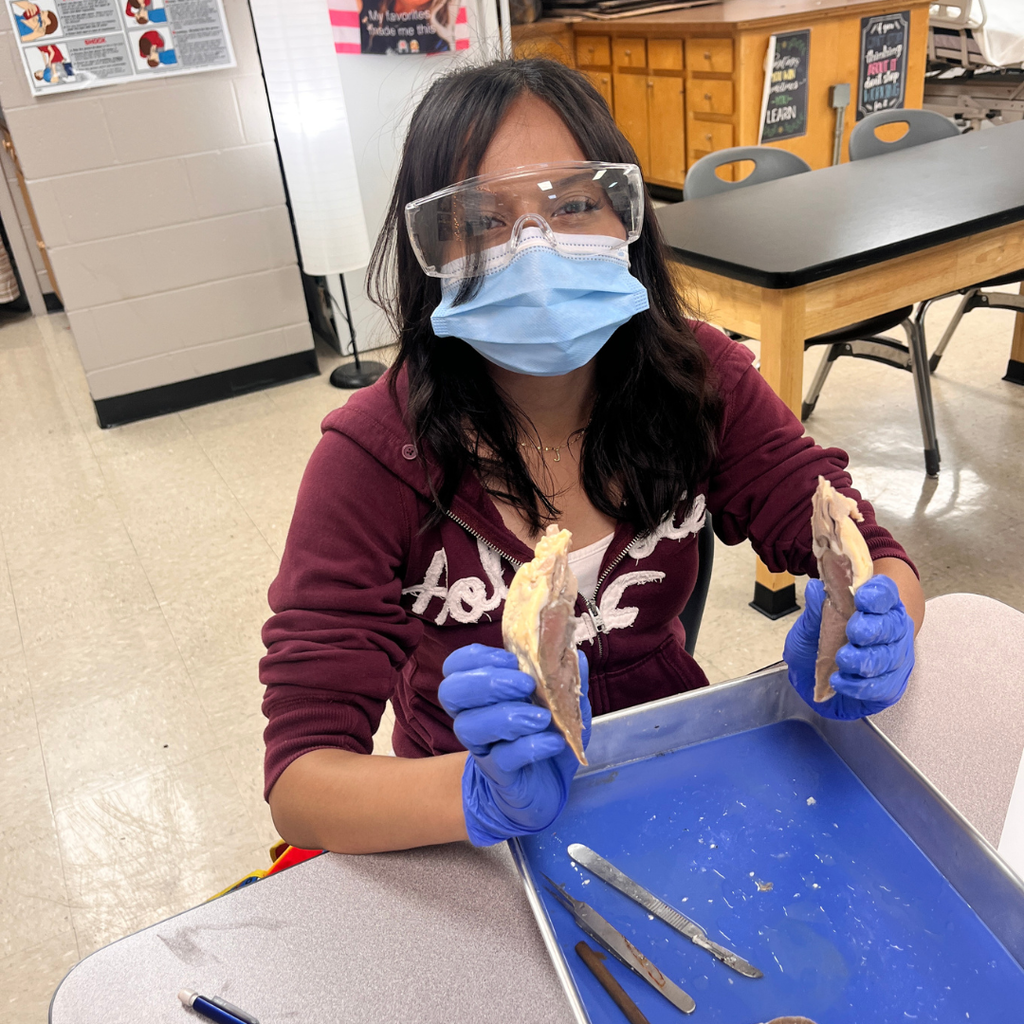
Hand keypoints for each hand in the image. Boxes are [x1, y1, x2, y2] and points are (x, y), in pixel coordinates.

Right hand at [438, 643, 591, 846]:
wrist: (548, 787)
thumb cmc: (547, 735)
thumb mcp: (563, 702)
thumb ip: (566, 677)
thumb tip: (577, 654)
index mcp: (484, 693)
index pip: (456, 667)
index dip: (476, 658)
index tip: (511, 659)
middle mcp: (474, 717)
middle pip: (451, 693)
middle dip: (487, 682)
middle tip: (525, 684)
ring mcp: (483, 747)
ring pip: (470, 726)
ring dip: (507, 716)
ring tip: (542, 717)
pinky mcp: (500, 775)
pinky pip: (503, 758)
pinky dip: (530, 746)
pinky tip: (553, 741)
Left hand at [784, 575, 913, 719]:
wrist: (809, 684)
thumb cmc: (814, 648)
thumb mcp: (806, 629)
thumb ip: (814, 612)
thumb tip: (814, 588)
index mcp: (874, 607)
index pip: (886, 593)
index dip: (877, 594)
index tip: (861, 598)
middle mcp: (891, 630)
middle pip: (894, 625)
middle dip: (874, 628)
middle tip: (853, 632)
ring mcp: (894, 659)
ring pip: (891, 657)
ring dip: (865, 659)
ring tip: (842, 660)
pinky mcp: (891, 687)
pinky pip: (884, 686)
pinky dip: (860, 685)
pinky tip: (840, 681)